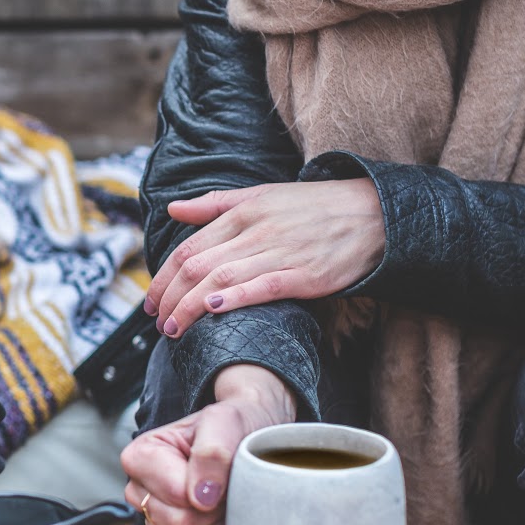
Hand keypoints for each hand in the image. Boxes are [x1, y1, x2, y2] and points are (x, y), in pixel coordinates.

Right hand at [121, 364, 295, 524]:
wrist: (253, 440)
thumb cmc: (235, 427)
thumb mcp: (227, 422)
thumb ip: (212, 452)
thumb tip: (200, 496)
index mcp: (142, 456)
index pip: (175, 496)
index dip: (206, 493)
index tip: (222, 475)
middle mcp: (141, 491)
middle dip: (210, 514)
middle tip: (227, 492)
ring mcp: (153, 522)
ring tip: (224, 511)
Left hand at [144, 180, 383, 339]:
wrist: (373, 214)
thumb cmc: (314, 207)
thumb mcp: (262, 195)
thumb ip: (215, 204)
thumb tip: (173, 209)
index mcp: (242, 213)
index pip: (189, 247)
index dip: (163, 276)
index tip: (151, 301)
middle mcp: (256, 231)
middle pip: (197, 266)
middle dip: (170, 297)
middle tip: (157, 321)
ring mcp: (280, 253)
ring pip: (221, 279)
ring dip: (190, 306)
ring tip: (174, 329)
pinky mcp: (304, 275)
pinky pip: (262, 287)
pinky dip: (233, 298)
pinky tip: (212, 311)